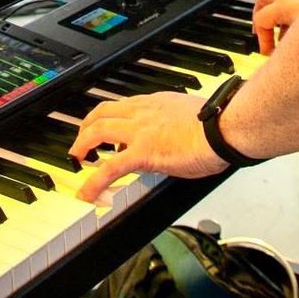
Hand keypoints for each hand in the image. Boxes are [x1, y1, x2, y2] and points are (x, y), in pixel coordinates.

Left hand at [69, 91, 226, 202]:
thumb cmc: (217, 123)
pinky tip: (86, 194)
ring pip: (97, 132)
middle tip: (81, 140)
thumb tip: (179, 131)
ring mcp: (140, 131)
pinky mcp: (142, 152)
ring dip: (81, 145)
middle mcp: (143, 112)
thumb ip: (177, 121)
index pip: (124, 104)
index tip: (105, 126)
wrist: (222, 128)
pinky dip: (92, 182)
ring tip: (76, 159)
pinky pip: (108, 168)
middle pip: (102, 112)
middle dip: (86, 126)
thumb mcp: (191, 115)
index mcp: (156, 102)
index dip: (109, 115)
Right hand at [252, 0, 298, 54]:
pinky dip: (298, 4)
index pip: (261, 19)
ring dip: (281, 12)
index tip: (268, 53)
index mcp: (287, 4)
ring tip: (287, 31)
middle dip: (260, 17)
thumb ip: (291, 51)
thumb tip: (284, 63)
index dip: (262, 40)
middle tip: (263, 34)